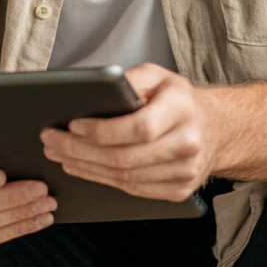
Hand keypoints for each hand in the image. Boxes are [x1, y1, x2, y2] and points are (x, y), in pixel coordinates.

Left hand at [40, 63, 219, 201]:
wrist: (215, 128)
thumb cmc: (178, 99)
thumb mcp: (158, 76)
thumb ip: (130, 80)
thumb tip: (96, 91)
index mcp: (182, 109)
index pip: (138, 127)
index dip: (102, 130)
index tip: (72, 124)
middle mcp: (187, 144)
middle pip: (125, 157)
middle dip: (81, 151)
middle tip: (51, 141)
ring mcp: (185, 172)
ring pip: (125, 177)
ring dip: (85, 167)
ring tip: (59, 154)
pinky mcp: (178, 191)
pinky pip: (133, 190)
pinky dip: (102, 180)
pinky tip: (81, 168)